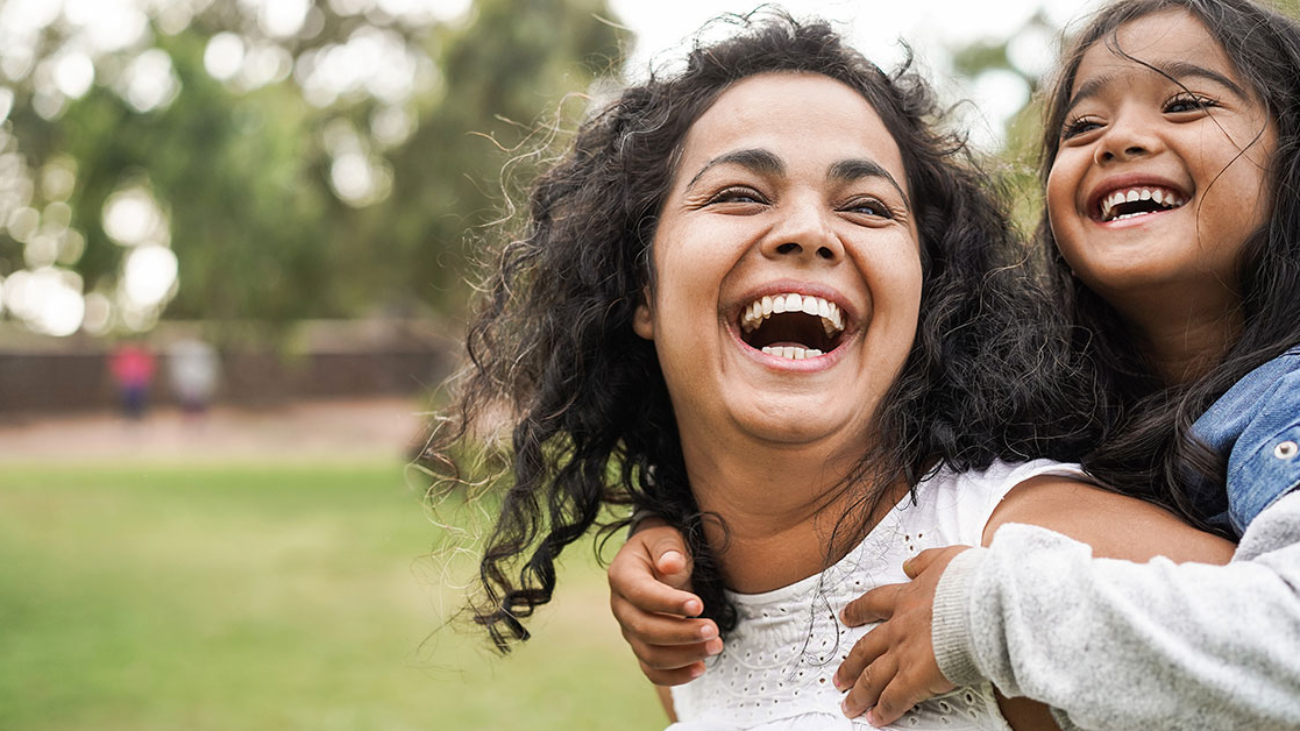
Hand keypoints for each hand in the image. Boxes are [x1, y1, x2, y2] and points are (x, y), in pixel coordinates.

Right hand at [608, 520, 721, 684]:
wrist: (659, 561)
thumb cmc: (664, 548)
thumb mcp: (666, 537)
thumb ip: (669, 548)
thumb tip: (671, 564)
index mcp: (622, 576)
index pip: (641, 594)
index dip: (668, 603)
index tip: (699, 605)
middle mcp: (621, 607)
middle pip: (644, 629)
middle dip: (681, 634)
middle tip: (714, 630)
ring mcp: (629, 630)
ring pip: (650, 654)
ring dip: (684, 655)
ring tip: (716, 646)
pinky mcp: (642, 647)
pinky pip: (653, 670)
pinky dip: (676, 675)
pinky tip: (701, 668)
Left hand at [834, 546, 969, 725]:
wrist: (983, 603)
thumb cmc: (972, 582)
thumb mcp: (946, 559)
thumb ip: (925, 562)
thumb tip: (910, 564)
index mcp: (908, 598)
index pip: (875, 604)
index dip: (858, 611)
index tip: (847, 616)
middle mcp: (900, 627)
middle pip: (865, 648)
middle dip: (850, 665)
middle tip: (840, 676)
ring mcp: (904, 654)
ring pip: (872, 677)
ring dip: (859, 693)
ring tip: (850, 704)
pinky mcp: (915, 678)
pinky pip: (893, 699)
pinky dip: (883, 711)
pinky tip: (876, 719)